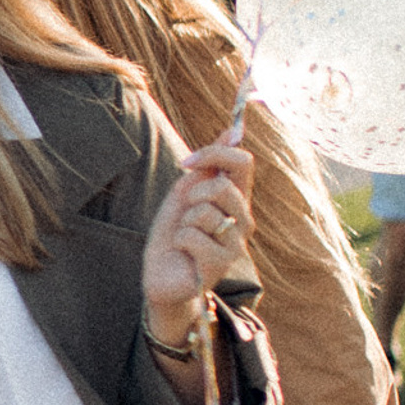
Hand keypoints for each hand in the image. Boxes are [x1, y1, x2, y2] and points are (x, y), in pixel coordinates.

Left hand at [142, 144, 256, 342]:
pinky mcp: (221, 264)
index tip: (187, 162)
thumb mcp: (185, 193)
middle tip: (186, 212)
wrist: (161, 275)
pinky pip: (192, 235)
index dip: (215, 153)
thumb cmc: (174, 233)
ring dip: (184, 222)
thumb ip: (207, 165)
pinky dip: (179, 240)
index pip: (243, 163)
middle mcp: (243, 220)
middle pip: (223, 187)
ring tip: (185, 236)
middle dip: (192, 195)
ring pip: (204, 212)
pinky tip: (184, 253)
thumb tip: (232, 130)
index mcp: (236, 199)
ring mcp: (235, 243)